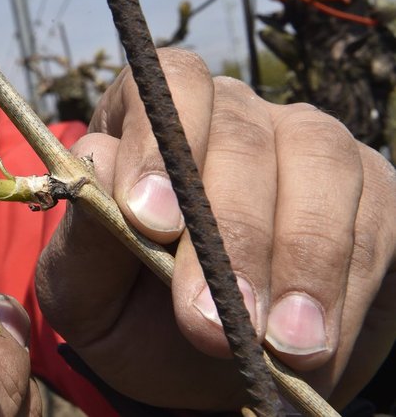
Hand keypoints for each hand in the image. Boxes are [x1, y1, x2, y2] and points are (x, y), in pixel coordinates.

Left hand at [36, 48, 395, 410]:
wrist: (208, 366)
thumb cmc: (134, 313)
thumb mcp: (87, 293)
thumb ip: (85, 237)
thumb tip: (101, 166)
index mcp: (149, 120)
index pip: (163, 85)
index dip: (158, 145)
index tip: (150, 222)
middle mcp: (231, 113)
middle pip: (242, 132)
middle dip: (231, 231)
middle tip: (211, 321)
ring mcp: (304, 142)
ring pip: (319, 161)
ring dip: (302, 258)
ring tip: (281, 345)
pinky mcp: (369, 187)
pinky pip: (377, 211)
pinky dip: (348, 284)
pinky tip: (317, 342)